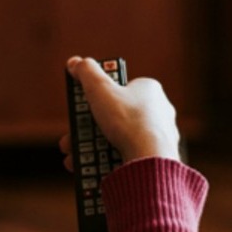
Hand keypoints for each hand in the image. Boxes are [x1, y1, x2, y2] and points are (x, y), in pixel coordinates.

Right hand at [59, 56, 181, 169]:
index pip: (119, 88)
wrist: (150, 159)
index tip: (81, 109)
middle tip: (71, 139)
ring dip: (94, 148)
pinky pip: (128, 156)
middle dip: (88, 130)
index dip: (97, 98)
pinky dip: (108, 162)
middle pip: (115, 117)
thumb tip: (75, 62)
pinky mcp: (157, 157)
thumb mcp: (100, 89)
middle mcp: (159, 111)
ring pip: (120, 139)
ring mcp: (160, 136)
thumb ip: (86, 72)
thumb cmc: (128, 121)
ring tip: (76, 158)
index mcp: (149, 90)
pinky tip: (92, 170)